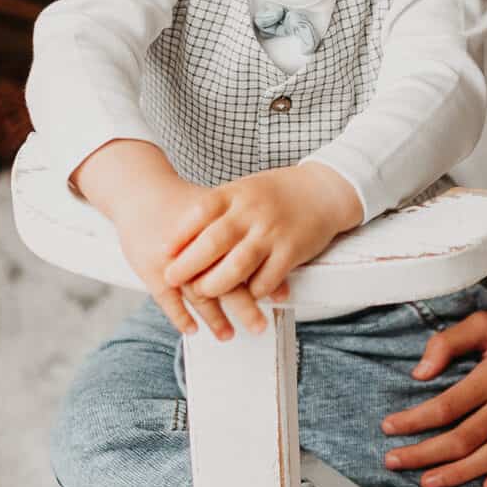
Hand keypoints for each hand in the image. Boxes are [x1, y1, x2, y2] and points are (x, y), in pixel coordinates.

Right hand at [106, 172, 263, 340]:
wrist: (142, 189)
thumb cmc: (186, 203)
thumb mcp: (220, 211)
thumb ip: (244, 235)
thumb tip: (276, 260)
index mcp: (221, 225)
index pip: (249, 259)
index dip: (266, 281)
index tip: (281, 301)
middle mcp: (198, 243)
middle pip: (226, 279)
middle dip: (244, 307)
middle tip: (260, 327)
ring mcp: (173, 257)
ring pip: (198, 294)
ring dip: (215, 318)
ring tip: (228, 334)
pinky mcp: (150, 268)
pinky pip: (167, 300)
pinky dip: (181, 317)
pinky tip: (193, 330)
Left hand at [161, 163, 359, 331]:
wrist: (324, 190)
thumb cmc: (277, 194)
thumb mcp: (244, 190)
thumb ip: (217, 210)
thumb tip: (180, 238)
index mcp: (237, 194)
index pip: (200, 212)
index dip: (179, 234)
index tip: (162, 252)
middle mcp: (253, 212)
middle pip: (214, 241)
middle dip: (188, 264)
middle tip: (171, 278)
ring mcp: (273, 232)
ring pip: (238, 265)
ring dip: (216, 284)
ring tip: (203, 293)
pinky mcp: (292, 251)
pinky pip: (267, 279)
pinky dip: (253, 292)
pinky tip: (245, 295)